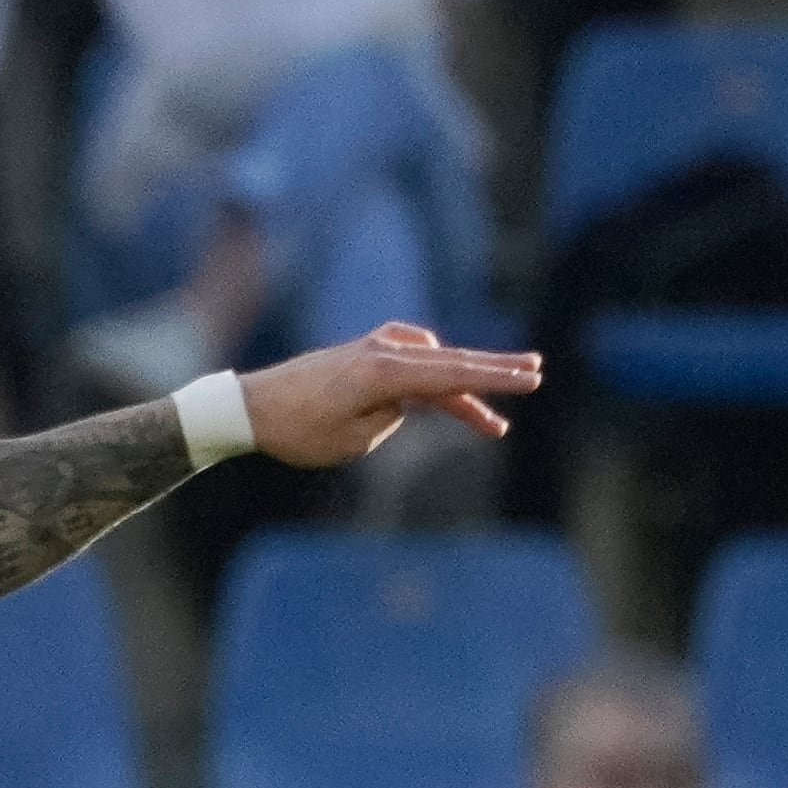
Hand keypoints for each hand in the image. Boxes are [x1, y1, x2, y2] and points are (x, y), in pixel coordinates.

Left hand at [240, 324, 543, 463]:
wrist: (252, 406)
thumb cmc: (299, 431)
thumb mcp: (354, 440)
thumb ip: (392, 416)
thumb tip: (408, 399)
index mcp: (384, 374)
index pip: (453, 376)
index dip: (496, 380)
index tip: (530, 380)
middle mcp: (383, 352)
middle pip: (452, 361)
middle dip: (495, 370)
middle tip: (536, 372)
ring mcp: (374, 348)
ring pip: (433, 366)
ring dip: (463, 386)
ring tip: (494, 412)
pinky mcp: (364, 354)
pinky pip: (411, 362)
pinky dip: (431, 377)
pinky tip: (443, 396)